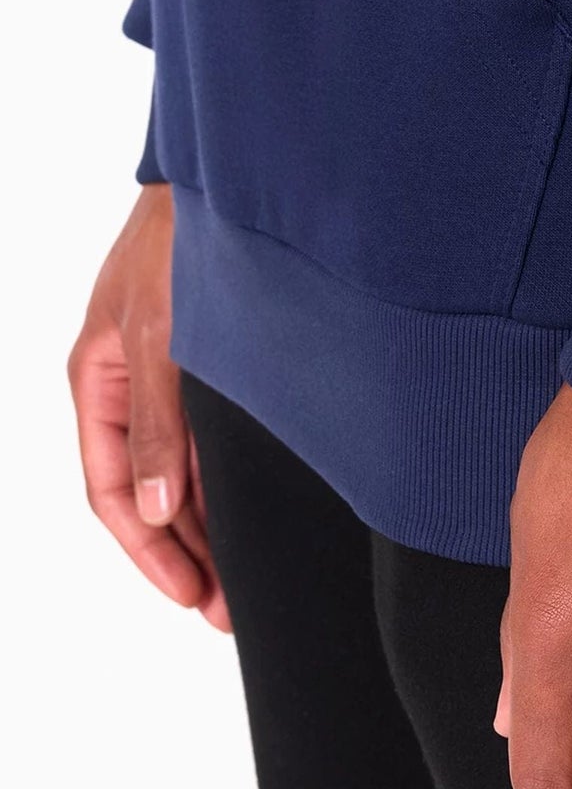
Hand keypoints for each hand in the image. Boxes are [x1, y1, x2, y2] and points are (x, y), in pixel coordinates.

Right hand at [68, 185, 229, 631]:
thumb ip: (159, 426)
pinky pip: (212, 443)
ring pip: (183, 475)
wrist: (225, 181)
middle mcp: (133, 392)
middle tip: (226, 606)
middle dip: (184, 553)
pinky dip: (228, 481)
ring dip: (209, 525)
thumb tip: (157, 509)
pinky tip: (255, 509)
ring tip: (243, 577)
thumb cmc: (174, 245)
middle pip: (151, 496)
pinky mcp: (213, 369)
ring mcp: (172, 382)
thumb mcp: (159, 338)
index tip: (192, 597)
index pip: (114, 495)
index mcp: (99, 388)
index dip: (150, 553)